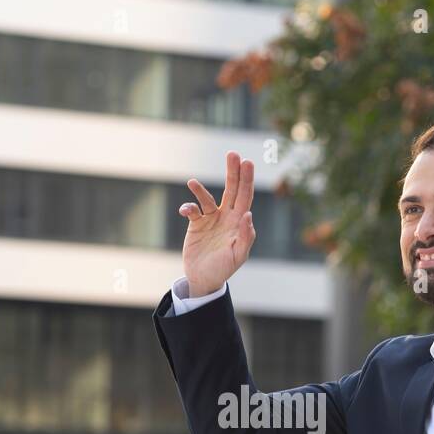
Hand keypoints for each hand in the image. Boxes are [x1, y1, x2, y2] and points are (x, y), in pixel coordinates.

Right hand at [179, 151, 255, 295]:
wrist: (204, 279)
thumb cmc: (224, 268)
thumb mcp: (238, 255)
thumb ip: (245, 236)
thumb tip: (247, 214)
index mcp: (239, 222)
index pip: (245, 196)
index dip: (247, 179)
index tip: (247, 163)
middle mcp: (226, 216)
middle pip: (231, 189)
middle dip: (232, 172)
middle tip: (233, 154)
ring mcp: (210, 219)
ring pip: (207, 198)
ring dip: (200, 190)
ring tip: (192, 183)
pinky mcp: (196, 224)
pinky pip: (192, 210)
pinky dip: (188, 208)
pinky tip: (186, 210)